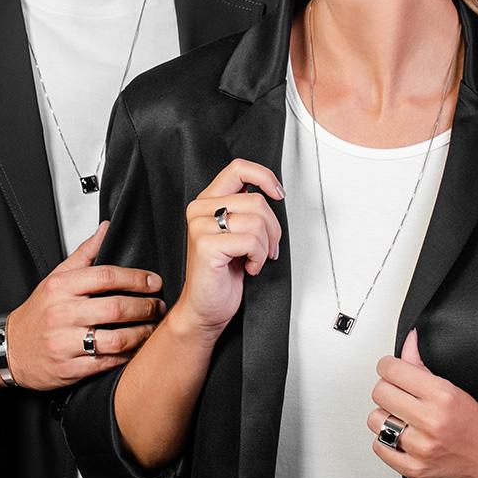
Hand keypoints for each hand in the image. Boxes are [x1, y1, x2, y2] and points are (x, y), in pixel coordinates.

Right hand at [0, 220, 166, 389]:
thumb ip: (85, 253)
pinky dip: (127, 356)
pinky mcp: (70, 368)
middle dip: (145, 307)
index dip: (136, 278)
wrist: (9, 349)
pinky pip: (107, 362)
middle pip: (116, 308)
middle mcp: (64, 314)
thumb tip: (106, 229)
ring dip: (142, 334)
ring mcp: (66, 343)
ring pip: (116, 338)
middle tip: (159, 306)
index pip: (106, 276)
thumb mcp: (56, 277)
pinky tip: (136, 348)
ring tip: (153, 328)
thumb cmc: (37, 312)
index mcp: (62, 287)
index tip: (154, 281)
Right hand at [174, 159, 283, 339]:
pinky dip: (258, 258)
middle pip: (257, 200)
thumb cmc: (222, 274)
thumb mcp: (236, 233)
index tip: (278, 193)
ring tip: (255, 260)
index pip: (238, 168)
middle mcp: (200, 209)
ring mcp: (200, 226)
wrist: (204, 308)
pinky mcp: (206, 245)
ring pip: (257, 221)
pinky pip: (251, 241)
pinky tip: (248, 268)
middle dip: (273, 228)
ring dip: (266, 247)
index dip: (264, 176)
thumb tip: (272, 193)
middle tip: (268, 249)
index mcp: (207, 201)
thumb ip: (246, 210)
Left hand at [367, 329, 477, 477]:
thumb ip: (420, 363)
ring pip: (375, 419)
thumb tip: (408, 340)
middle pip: (380, 392)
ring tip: (400, 417)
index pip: (391, 370)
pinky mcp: (415, 468)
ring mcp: (422, 447)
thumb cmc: (469, 419)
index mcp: (440, 395)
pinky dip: (385, 441)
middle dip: (386, 390)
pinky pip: (379, 447)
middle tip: (398, 395)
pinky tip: (400, 436)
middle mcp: (431, 421)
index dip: (387, 367)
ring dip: (384, 416)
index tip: (390, 370)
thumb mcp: (448, 385)